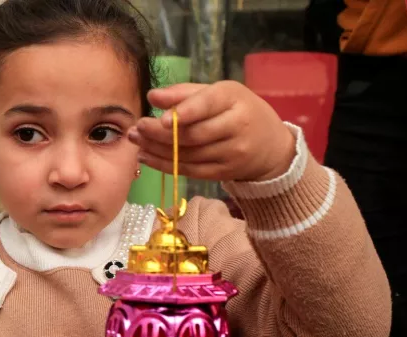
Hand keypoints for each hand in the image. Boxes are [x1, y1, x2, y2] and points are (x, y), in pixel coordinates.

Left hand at [129, 81, 296, 181]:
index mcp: (233, 98)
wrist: (270, 146)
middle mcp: (236, 126)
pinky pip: (189, 170)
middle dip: (159, 134)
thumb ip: (184, 93)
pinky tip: (146, 157)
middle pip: (193, 134)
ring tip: (136, 141)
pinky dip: (164, 165)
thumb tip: (152, 96)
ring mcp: (232, 153)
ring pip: (188, 155)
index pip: (207, 105)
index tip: (160, 118)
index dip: (184, 113)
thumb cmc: (237, 111)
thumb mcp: (217, 93)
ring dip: (156, 150)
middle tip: (136, 128)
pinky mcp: (224, 173)